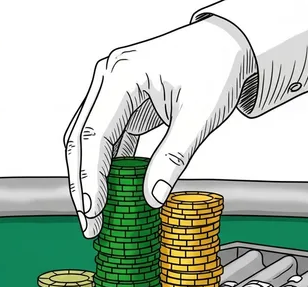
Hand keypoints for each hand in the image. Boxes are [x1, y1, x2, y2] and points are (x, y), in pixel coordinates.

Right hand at [64, 17, 255, 237]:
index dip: (90, 177)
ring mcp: (109, 88)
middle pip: (80, 139)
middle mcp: (107, 78)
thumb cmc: (216, 67)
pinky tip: (110, 192)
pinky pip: (104, 137)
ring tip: (94, 213)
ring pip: (87, 140)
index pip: (94, 134)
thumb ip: (173, 158)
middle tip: (88, 222)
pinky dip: (105, 165)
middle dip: (81, 184)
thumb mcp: (199, 116)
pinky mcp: (119, 101)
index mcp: (122, 75)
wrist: (227, 42)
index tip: (92, 210)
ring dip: (89, 177)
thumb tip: (152, 199)